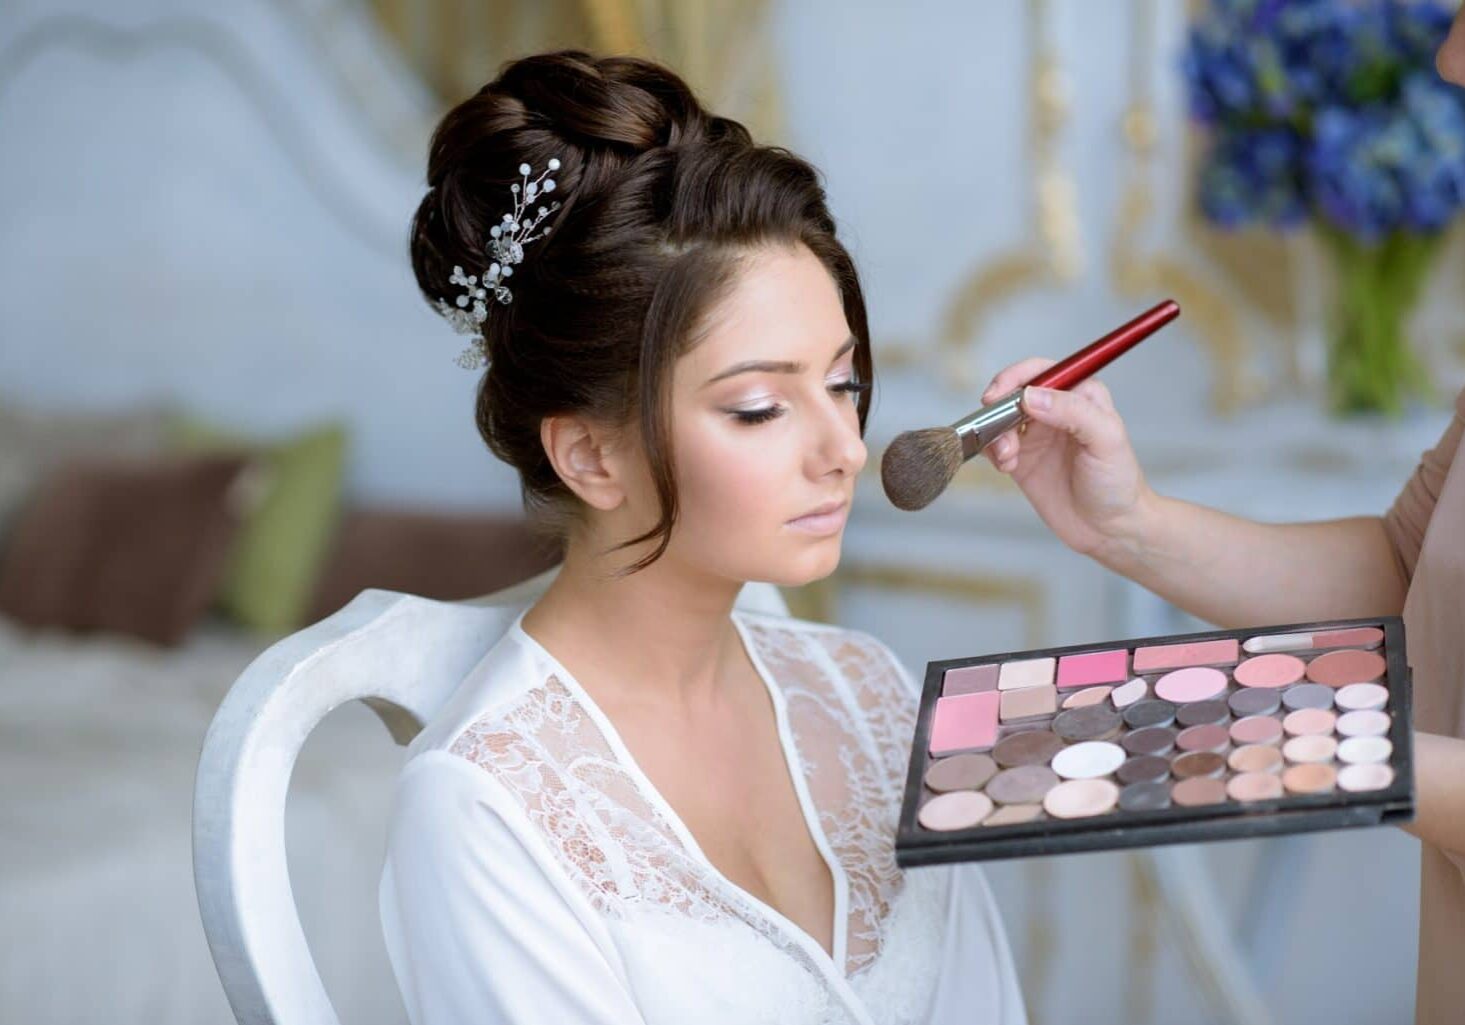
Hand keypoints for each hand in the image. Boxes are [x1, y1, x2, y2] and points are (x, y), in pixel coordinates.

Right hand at [981, 358, 1153, 559]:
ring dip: (995, 434)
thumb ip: (1072, 412)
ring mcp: (1036, 435)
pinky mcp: (1021, 459)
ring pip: (999, 419)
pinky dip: (992, 452)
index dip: (1016, 377)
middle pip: (1014, 392)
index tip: (1000, 394)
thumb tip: (1031, 396)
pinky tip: (1007, 466)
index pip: (1041, 371)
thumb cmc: (1117, 483)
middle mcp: (1056, 410)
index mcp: (1080, 395)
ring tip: (1008, 456)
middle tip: (992, 424)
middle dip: (999, 407)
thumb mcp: (1105, 440)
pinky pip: (994, 444)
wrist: (1110, 529)